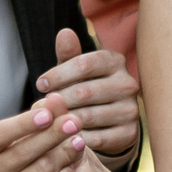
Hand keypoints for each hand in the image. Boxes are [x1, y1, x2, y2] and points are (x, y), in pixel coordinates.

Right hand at [0, 99, 100, 171]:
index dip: (22, 124)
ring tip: (78, 142)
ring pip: (39, 170)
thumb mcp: (51, 123)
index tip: (47, 114)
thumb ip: (49, 110)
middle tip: (74, 123)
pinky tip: (72, 167)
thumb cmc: (52, 147)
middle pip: (20, 152)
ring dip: (64, 154)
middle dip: (51, 135)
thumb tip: (54, 99)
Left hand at [33, 28, 140, 162]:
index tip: (40, 84)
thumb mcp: (75, 71)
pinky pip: (96, 138)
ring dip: (63, 121)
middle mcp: (128, 83)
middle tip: (40, 108)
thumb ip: (69, 54)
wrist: (108, 122)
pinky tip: (64, 137)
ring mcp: (131, 110)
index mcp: (114, 61)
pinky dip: (76, 138)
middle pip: (84, 91)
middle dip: (58, 101)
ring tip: (48, 123)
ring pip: (88, 116)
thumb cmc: (86, 88)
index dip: (58, 74)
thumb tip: (64, 32)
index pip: (84, 64)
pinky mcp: (130, 133)